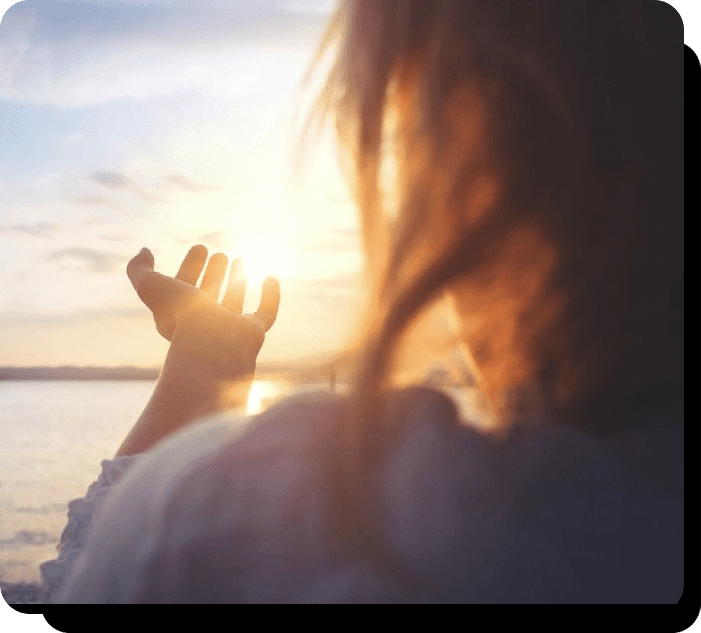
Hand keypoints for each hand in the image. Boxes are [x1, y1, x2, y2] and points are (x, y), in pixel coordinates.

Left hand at [126, 245, 279, 386]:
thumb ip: (138, 268)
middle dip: (214, 273)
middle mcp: (205, 322)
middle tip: (220, 255)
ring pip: (234, 301)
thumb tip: (145, 251)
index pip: (185, 287)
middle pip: (210, 294)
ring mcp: (230, 328)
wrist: (212, 347)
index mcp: (180, 314)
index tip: (200, 247)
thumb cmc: (180, 317)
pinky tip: (271, 276)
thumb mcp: (150, 286)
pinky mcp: (254, 332)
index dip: (191, 266)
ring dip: (237, 279)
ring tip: (240, 259)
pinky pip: (266, 312)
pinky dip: (270, 295)